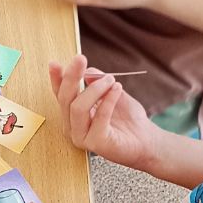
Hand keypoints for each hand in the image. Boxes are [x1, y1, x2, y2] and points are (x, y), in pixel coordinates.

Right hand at [48, 54, 153, 168]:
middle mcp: (73, 127)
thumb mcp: (111, 92)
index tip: (55, 63)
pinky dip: (108, 99)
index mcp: (73, 115)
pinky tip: (117, 89)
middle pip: (65, 99)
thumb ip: (98, 82)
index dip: (56, 79)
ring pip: (77, 107)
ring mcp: (82, 137)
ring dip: (94, 89)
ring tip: (110, 79)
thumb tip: (87, 71)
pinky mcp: (96, 143)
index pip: (61, 95)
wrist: (147, 140)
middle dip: (71, 77)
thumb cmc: (129, 118)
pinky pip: (99, 117)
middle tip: (81, 59)